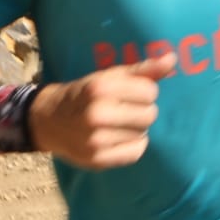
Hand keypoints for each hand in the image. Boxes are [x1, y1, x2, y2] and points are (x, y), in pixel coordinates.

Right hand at [32, 53, 174, 169]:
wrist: (47, 120)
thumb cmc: (86, 94)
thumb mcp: (109, 76)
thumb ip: (143, 69)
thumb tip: (172, 59)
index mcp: (100, 88)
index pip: (150, 92)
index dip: (145, 92)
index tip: (131, 93)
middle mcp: (96, 114)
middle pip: (150, 115)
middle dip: (142, 111)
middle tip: (125, 110)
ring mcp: (95, 139)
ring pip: (142, 134)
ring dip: (135, 129)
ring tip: (117, 124)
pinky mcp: (96, 160)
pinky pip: (134, 153)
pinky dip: (132, 146)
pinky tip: (118, 139)